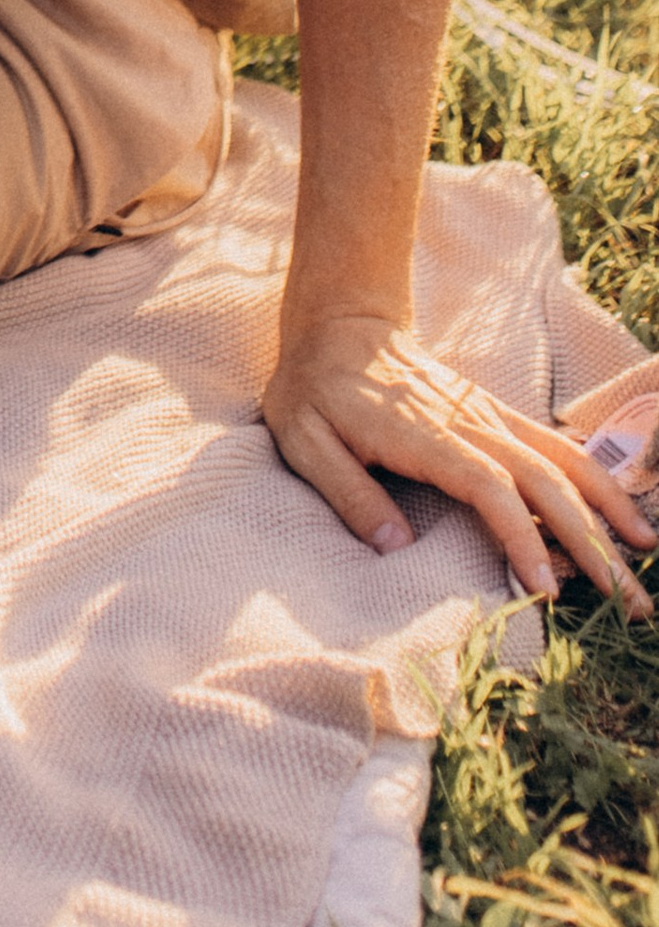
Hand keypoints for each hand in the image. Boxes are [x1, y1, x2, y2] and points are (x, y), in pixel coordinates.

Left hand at [265, 310, 652, 614]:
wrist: (338, 324)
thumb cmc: (313, 388)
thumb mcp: (301, 438)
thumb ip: (347, 492)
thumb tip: (394, 547)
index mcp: (425, 436)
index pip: (489, 488)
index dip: (521, 536)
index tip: (546, 588)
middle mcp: (470, 424)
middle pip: (545, 483)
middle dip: (591, 543)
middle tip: (628, 602)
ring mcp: (489, 416)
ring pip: (563, 464)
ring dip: (608, 510)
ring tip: (646, 557)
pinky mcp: (496, 414)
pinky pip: (556, 446)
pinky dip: (597, 479)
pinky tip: (626, 513)